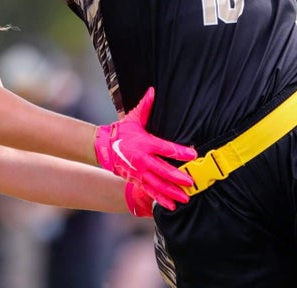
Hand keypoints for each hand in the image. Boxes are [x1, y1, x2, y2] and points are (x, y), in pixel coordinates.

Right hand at [94, 87, 196, 210]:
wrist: (104, 148)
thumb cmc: (122, 132)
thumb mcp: (133, 118)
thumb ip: (145, 106)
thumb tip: (152, 91)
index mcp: (146, 143)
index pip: (166, 148)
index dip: (180, 152)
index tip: (193, 154)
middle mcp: (143, 160)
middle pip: (163, 170)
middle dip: (178, 177)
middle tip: (191, 182)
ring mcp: (140, 172)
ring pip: (158, 184)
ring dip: (172, 192)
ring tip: (185, 198)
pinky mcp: (137, 180)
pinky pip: (150, 191)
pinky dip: (161, 199)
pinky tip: (171, 206)